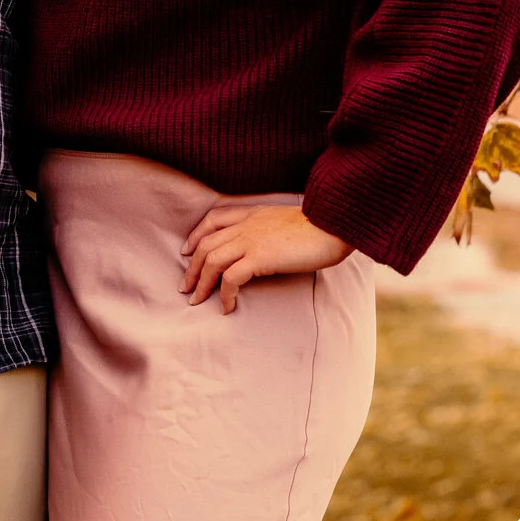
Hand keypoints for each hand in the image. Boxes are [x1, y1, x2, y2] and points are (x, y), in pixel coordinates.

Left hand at [180, 205, 352, 313]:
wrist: (333, 225)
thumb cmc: (319, 227)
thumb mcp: (286, 223)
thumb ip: (269, 231)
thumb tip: (266, 249)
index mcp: (252, 214)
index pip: (212, 220)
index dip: (195, 236)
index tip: (186, 252)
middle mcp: (246, 225)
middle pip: (206, 244)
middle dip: (192, 267)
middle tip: (186, 287)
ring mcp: (250, 240)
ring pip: (211, 260)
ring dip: (201, 283)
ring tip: (196, 300)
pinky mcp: (259, 258)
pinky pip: (231, 278)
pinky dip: (224, 294)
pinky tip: (226, 307)